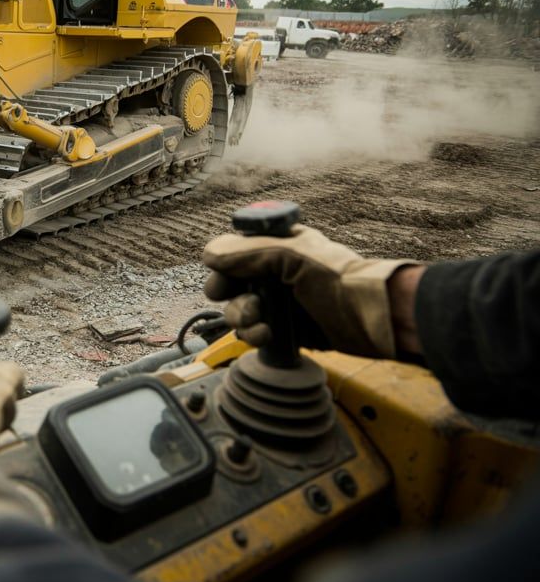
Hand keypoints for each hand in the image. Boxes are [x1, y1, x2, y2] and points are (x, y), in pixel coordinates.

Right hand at [202, 225, 417, 357]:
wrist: (372, 319)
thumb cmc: (338, 279)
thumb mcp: (291, 256)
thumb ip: (247, 252)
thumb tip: (209, 254)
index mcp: (277, 246)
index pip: (234, 252)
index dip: (224, 267)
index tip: (225, 280)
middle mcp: (274, 272)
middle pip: (230, 284)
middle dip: (231, 297)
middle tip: (249, 304)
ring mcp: (278, 302)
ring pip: (238, 310)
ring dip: (242, 318)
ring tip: (260, 324)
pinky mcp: (283, 329)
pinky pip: (254, 332)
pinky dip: (254, 336)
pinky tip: (267, 336)